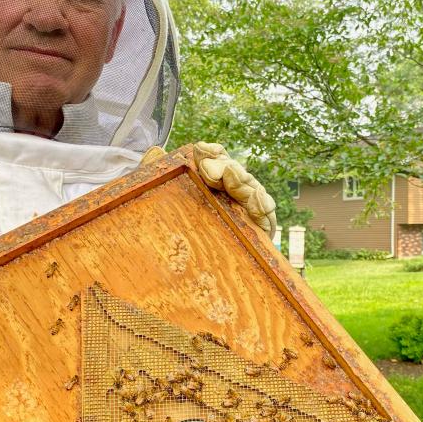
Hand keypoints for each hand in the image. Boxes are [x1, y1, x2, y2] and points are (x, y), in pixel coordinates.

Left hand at [140, 143, 277, 236]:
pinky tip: (259, 204)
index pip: (217, 160)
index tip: (200, 149)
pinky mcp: (261, 233)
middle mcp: (234, 193)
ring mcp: (249, 212)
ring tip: (231, 175)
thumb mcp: (165, 199)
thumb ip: (160, 173)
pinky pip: (266, 218)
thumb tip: (155, 150)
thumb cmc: (176, 229)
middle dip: (222, 168)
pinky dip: (264, 208)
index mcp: (215, 181)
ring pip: (252, 191)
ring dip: (241, 182)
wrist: (193, 272)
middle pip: (234, 174)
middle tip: (208, 169)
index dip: (211, 153)